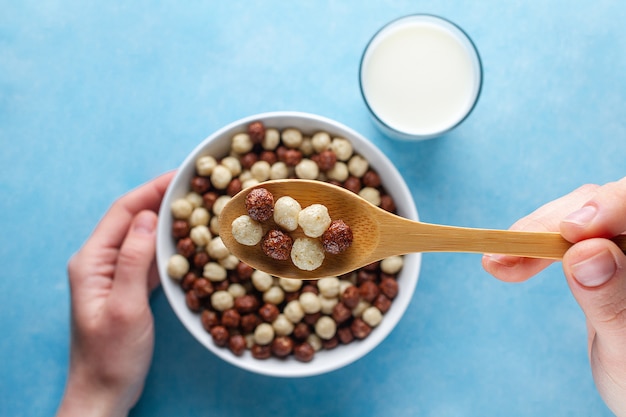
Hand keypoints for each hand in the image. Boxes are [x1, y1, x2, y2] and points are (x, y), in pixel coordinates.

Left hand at [57, 172, 173, 416]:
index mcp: (91, 261)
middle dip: (161, 199)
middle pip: (132, 219)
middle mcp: (100, 262)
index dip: (151, 190)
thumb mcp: (124, 307)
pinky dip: (168, 245)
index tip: (180, 175)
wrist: (104, 391)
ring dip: (167, 220)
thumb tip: (147, 218)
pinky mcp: (128, 287)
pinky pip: (149, 257)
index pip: (123, 212)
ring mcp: (114, 274)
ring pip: (142, 237)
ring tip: (196, 206)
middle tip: (194, 186)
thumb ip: (132, 260)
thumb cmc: (111, 355)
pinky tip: (187, 240)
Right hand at [482, 177, 625, 415]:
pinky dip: (531, 248)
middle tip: (509, 252)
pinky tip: (508, 264)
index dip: (610, 205)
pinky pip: (563, 238)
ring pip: (577, 216)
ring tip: (498, 261)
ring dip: (533, 235)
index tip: (571, 229)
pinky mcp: (600, 257)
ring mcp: (620, 250)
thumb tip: (584, 252)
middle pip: (602, 205)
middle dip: (552, 224)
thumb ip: (611, 301)